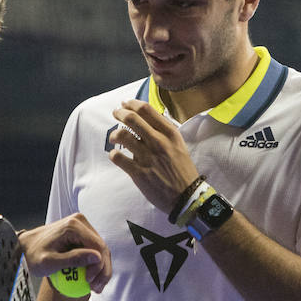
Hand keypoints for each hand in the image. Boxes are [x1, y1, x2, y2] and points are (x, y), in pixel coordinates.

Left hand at [18, 213, 112, 292]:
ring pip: (100, 251)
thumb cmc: (32, 255)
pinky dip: (93, 266)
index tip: (90, 283)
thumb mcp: (50, 262)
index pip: (98, 246)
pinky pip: (92, 251)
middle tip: (96, 289)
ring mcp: (81, 227)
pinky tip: (91, 281)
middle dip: (103, 271)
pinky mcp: (81, 234)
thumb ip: (73, 259)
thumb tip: (97, 257)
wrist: (23, 247)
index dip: (99, 266)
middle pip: (102, 248)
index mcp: (74, 226)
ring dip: (100, 270)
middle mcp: (80, 222)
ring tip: (94, 288)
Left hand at [108, 99, 200, 214]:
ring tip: (114, 137)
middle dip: (119, 113)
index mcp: (169, 133)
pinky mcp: (139, 173)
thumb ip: (164, 132)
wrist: (186, 196)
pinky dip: (113, 155)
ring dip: (114, 134)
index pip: (146, 110)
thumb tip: (147, 118)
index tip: (125, 104)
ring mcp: (147, 157)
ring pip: (122, 135)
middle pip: (131, 118)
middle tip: (115, 113)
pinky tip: (116, 156)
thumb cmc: (182, 170)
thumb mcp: (179, 145)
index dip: (131, 103)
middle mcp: (158, 142)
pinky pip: (118, 157)